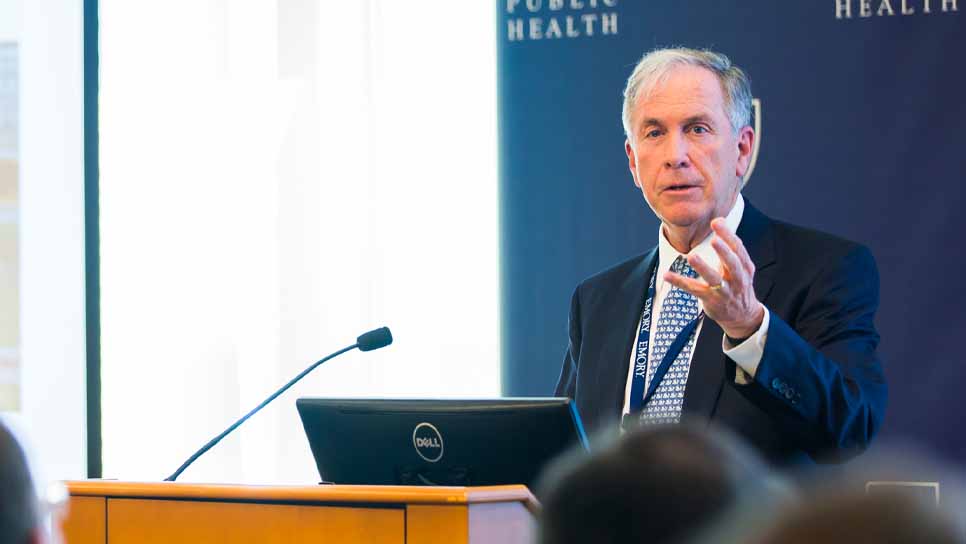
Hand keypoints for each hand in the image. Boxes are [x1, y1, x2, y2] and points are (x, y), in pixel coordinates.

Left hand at [664, 218, 764, 338]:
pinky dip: (680, 282)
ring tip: (691, 257)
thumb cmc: (738, 285)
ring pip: (714, 279)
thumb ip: (729, 245)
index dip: (728, 235)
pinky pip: (694, 290)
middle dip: (724, 252)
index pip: (738, 249)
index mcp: (745, 267)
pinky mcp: (711, 301)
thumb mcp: (741, 267)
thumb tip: (719, 219)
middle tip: (714, 240)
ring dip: (703, 268)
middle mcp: (737, 279)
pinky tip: (667, 275)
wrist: (743, 317)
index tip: (717, 222)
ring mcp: (724, 291)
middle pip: (733, 264)